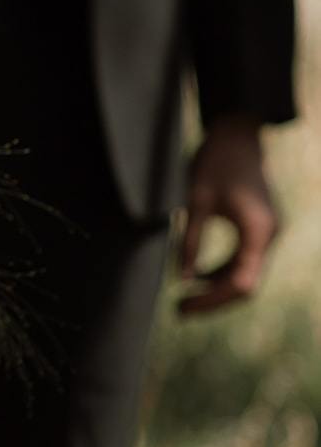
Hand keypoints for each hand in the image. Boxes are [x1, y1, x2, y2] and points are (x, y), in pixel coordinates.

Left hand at [178, 116, 278, 315]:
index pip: (240, 284)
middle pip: (245, 286)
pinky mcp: (259, 229)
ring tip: (183, 297)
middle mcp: (268, 237)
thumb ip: (191, 240)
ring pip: (245, 275)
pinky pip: (243, 260)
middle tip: (178, 310)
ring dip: (216, 288)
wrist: (238, 135)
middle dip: (213, 300)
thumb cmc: (216, 162)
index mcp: (258, 232)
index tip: (182, 306)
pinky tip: (197, 276)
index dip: (211, 300)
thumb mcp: (196, 200)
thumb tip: (183, 279)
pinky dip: (222, 271)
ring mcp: (266, 234)